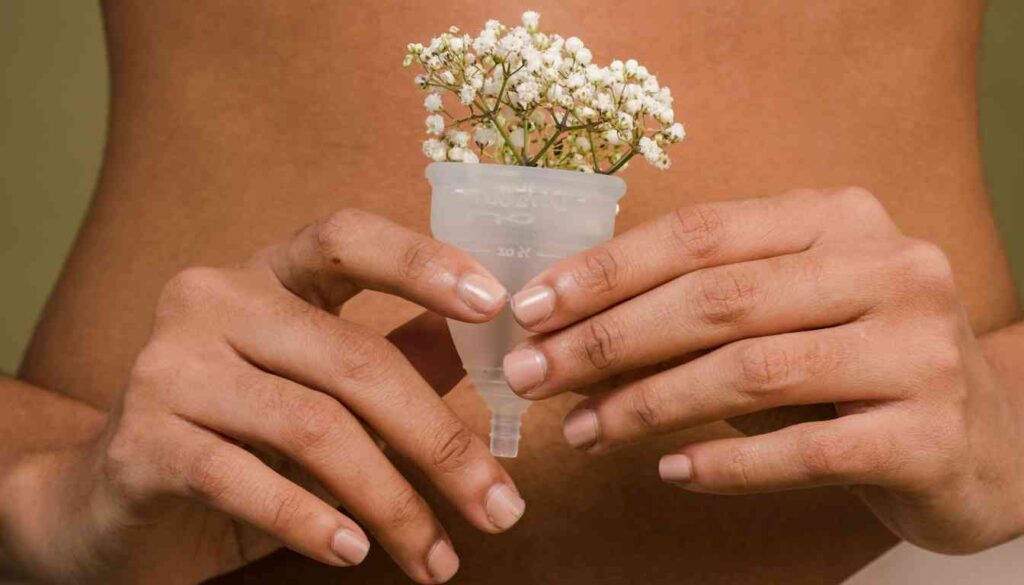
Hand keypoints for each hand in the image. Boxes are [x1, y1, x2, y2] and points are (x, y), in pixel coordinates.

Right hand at [7, 209, 523, 583]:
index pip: (346, 239)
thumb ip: (393, 360)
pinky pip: (244, 479)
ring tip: (437, 559)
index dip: (422, 263)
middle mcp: (213, 302)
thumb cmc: (235, 440)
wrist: (108, 504)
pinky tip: (353, 551)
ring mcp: (169, 367)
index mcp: (266, 277)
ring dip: (392, 504)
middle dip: (441, 443)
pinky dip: (309, 520)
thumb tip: (481, 345)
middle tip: (500, 509)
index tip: (497, 305)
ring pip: (312, 427)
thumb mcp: (320, 394)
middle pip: (354, 361)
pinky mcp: (142, 441)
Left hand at [502, 187, 1023, 552]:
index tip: (530, 307)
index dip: (605, 270)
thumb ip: (699, 312)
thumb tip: (570, 332)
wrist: (986, 439)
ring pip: (752, 372)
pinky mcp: (930, 432)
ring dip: (648, 406)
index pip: (699, 233)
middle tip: (531, 375)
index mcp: (837, 218)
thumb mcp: (784, 315)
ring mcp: (917, 348)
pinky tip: (670, 472)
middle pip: (716, 299)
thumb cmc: (855, 366)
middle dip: (607, 340)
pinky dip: (725, 463)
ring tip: (582, 433)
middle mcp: (886, 266)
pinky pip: (804, 450)